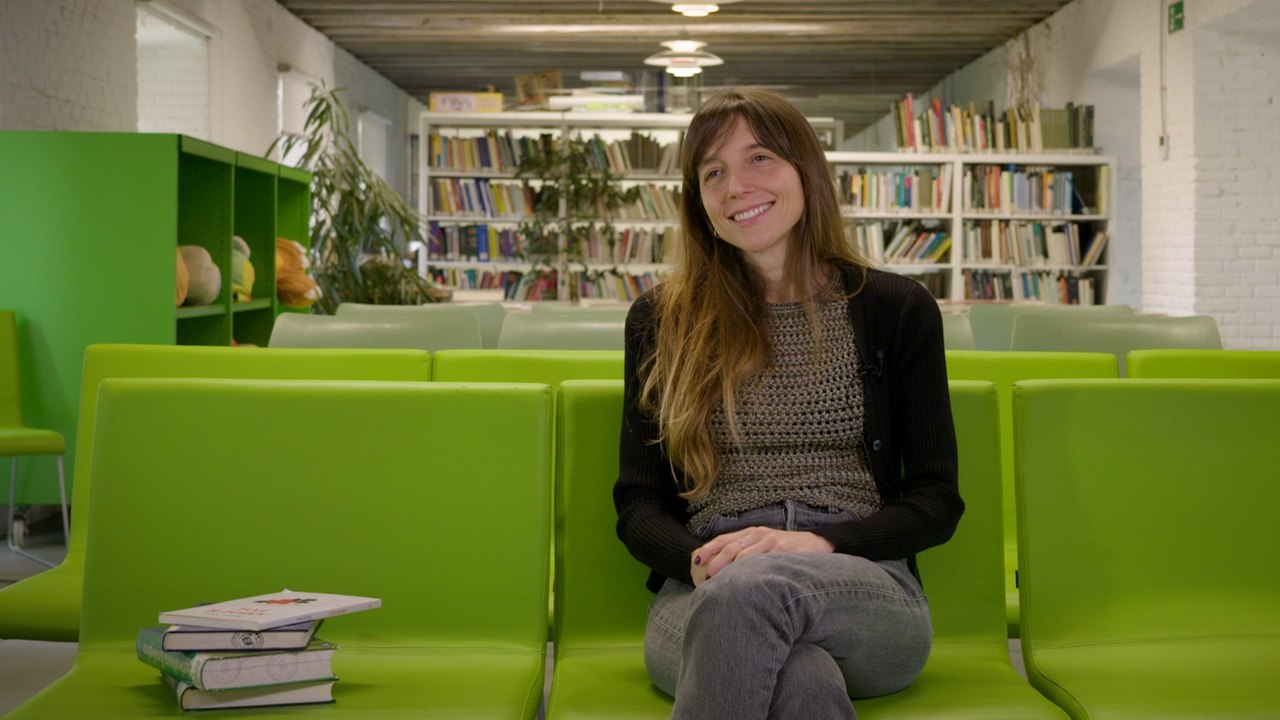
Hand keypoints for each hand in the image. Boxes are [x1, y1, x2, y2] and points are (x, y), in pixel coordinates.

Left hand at [688, 526, 834, 585]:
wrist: (818, 543)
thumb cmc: (788, 548)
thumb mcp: (765, 545)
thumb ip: (748, 551)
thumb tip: (723, 568)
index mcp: (752, 533)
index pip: (724, 539)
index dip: (709, 549)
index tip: (696, 561)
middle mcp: (759, 535)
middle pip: (731, 547)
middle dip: (716, 562)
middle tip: (707, 576)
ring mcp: (771, 541)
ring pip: (744, 555)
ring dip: (731, 569)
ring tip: (722, 581)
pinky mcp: (783, 550)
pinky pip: (764, 561)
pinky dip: (752, 569)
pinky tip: (745, 579)